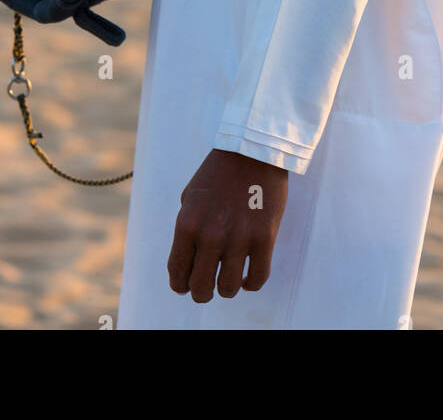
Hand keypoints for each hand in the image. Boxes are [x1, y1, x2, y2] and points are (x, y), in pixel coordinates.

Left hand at [167, 148, 288, 302]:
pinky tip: (247, 276)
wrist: (251, 150)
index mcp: (188, 224)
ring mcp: (239, 238)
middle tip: (207, 288)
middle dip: (202, 293)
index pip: (177, 273)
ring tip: (229, 280)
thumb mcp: (190, 197)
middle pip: (201, 288)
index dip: (180, 286)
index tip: (185, 286)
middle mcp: (210, 235)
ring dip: (227, 289)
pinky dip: (251, 284)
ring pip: (228, 289)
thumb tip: (186, 261)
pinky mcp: (264, 238)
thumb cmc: (218, 172)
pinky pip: (257, 279)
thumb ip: (187, 230)